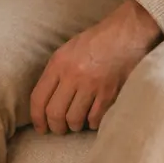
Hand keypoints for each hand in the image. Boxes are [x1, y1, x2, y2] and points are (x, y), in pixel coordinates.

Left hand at [30, 0, 161, 134]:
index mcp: (58, 63)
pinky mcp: (110, 92)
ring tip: (78, 124)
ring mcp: (92, 85)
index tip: (41, 128)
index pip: (38, 98)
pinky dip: (93, 123)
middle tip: (60, 129)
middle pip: (55, 113)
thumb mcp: (68, 50)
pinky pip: (95, 118)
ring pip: (74, 119)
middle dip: (56, 127)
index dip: (37, 118)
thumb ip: (56, 73)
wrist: (126, 32)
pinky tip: (94, 118)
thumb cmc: (96, 41)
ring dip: (75, 126)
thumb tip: (47, 100)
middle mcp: (72, 75)